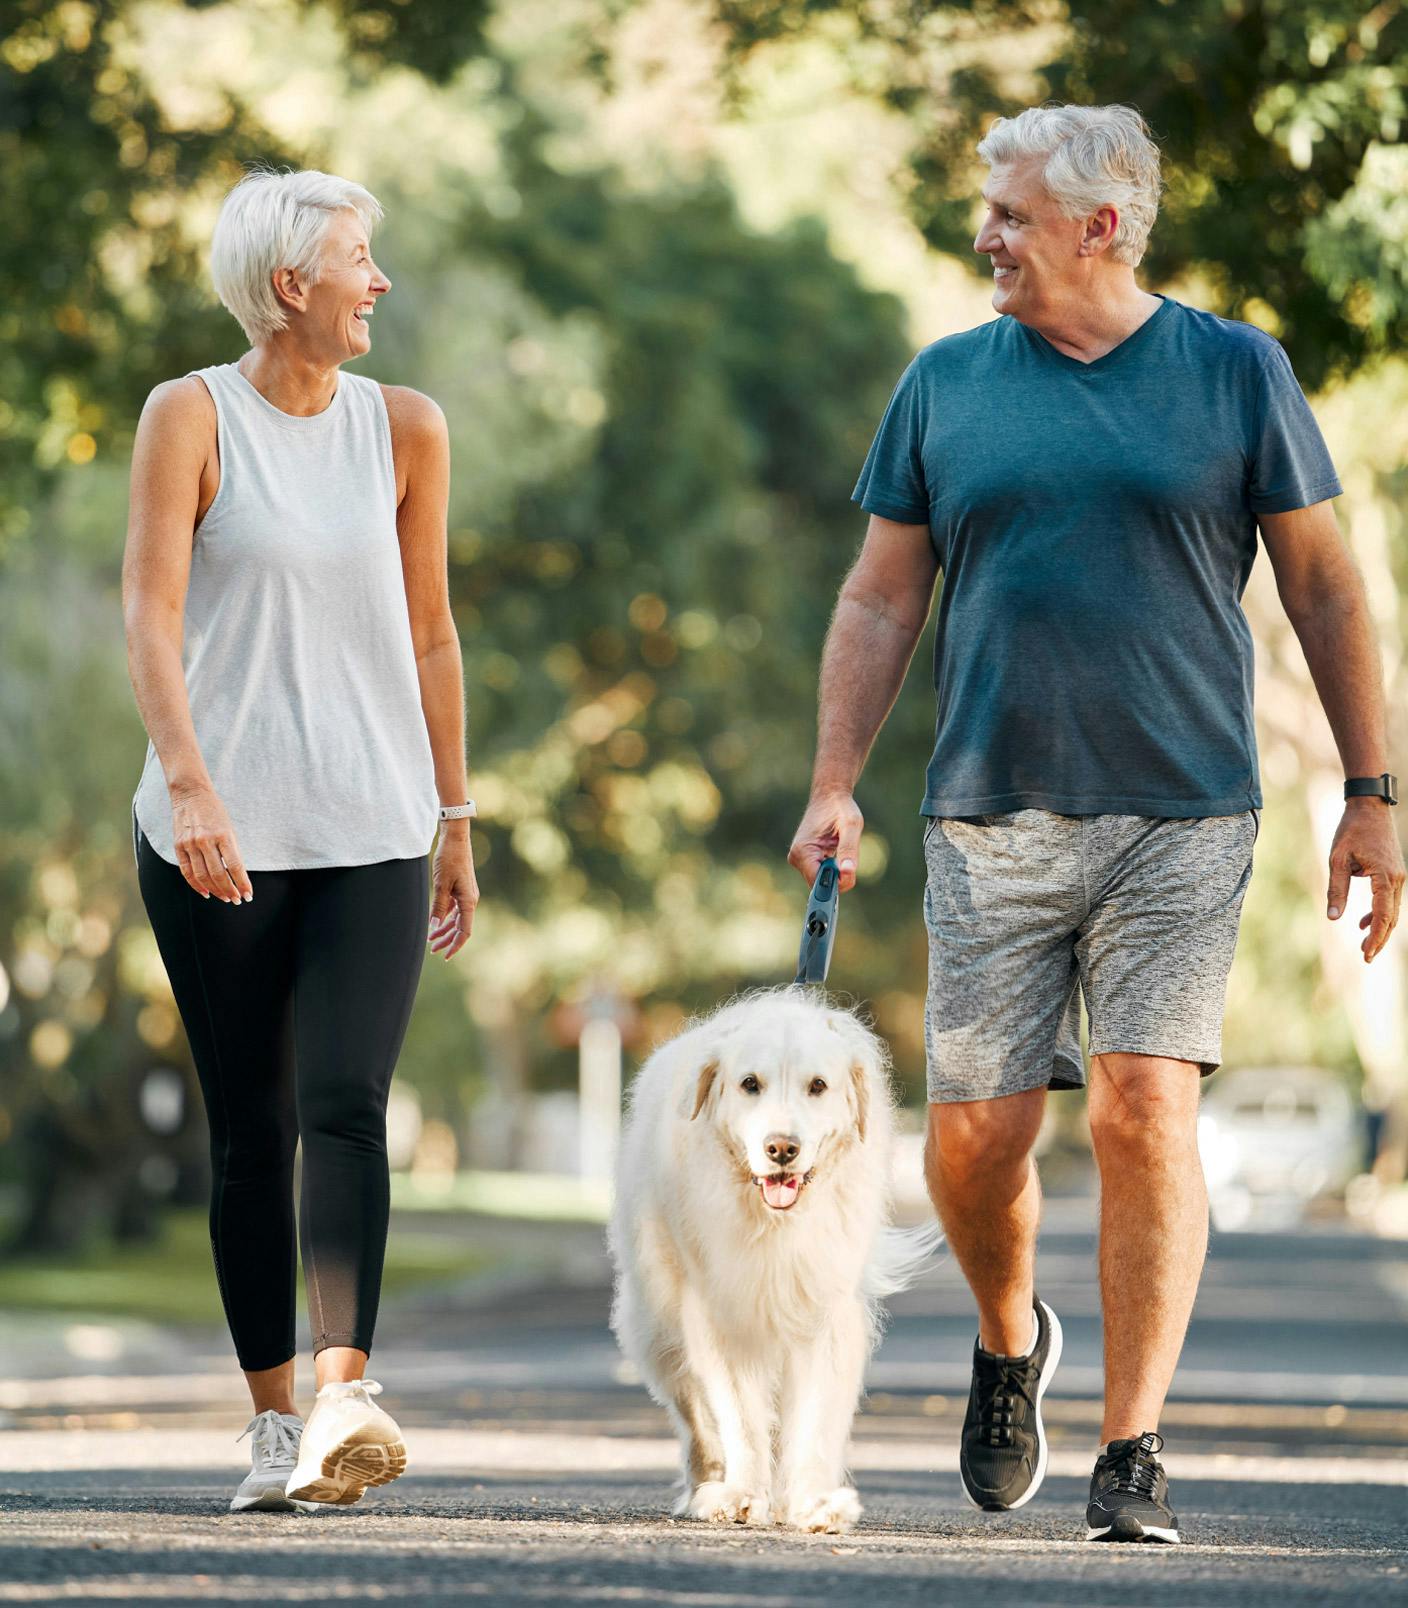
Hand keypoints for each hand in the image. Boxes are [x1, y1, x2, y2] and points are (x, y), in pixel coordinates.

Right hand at [169, 784, 252, 903]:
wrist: (191, 794)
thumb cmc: (215, 812)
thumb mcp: (229, 828)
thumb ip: (231, 850)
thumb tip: (237, 876)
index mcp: (223, 835)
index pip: (235, 866)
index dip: (242, 883)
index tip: (248, 895)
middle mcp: (206, 840)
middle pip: (218, 874)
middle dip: (229, 890)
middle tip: (237, 900)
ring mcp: (190, 844)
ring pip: (202, 876)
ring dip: (215, 890)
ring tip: (225, 898)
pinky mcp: (178, 846)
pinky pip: (187, 871)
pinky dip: (196, 885)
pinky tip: (206, 892)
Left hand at [429, 826, 478, 959]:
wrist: (455, 839)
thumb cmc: (449, 859)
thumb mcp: (441, 884)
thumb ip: (438, 907)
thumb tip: (433, 927)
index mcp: (468, 902)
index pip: (465, 931)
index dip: (455, 945)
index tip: (446, 956)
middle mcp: (470, 901)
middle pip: (460, 928)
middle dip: (447, 940)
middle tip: (433, 950)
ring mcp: (465, 895)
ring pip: (456, 919)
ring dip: (445, 930)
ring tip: (431, 940)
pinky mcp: (459, 890)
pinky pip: (453, 909)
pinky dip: (444, 918)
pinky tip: (435, 923)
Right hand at [788, 789, 862, 892]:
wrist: (829, 796)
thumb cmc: (840, 808)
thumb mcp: (851, 825)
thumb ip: (849, 849)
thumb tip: (848, 872)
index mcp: (803, 850)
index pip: (819, 883)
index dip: (837, 882)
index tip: (850, 868)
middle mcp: (796, 857)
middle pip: (821, 885)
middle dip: (838, 875)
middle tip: (847, 855)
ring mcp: (798, 859)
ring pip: (822, 880)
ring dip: (836, 869)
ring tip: (838, 847)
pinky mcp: (804, 859)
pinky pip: (821, 874)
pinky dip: (833, 867)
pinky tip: (834, 849)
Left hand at [1326, 800, 1403, 962]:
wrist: (1369, 807)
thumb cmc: (1352, 830)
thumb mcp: (1337, 859)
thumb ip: (1336, 889)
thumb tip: (1333, 917)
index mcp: (1386, 877)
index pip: (1383, 915)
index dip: (1375, 937)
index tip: (1366, 955)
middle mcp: (1398, 879)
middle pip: (1391, 917)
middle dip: (1379, 939)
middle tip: (1366, 959)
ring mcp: (1398, 876)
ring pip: (1392, 910)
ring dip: (1379, 928)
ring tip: (1364, 947)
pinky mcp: (1394, 873)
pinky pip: (1389, 900)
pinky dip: (1378, 913)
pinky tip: (1361, 923)